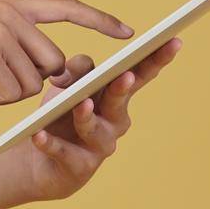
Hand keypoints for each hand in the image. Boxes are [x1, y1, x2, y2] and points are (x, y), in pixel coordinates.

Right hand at [0, 0, 134, 110]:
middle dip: (29, 80)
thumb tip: (63, 68)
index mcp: (10, 3)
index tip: (128, 33)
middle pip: (54, 61)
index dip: (99, 21)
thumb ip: (24, 44)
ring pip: (36, 82)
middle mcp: (8, 12)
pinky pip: (15, 94)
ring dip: (9, 92)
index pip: (67, 8)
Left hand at [9, 36, 184, 201]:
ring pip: (95, 130)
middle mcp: (114, 122)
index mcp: (115, 97)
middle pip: (120, 101)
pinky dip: (51, 144)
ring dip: (87, 117)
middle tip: (124, 75)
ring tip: (81, 105)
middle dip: (122, 88)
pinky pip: (64, 153)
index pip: (138, 75)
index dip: (156, 59)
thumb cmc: (58, 116)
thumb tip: (82, 68)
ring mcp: (98, 147)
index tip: (173, 40)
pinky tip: (40, 135)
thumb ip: (76, 70)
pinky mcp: (78, 168)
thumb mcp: (65, 86)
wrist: (36, 160)